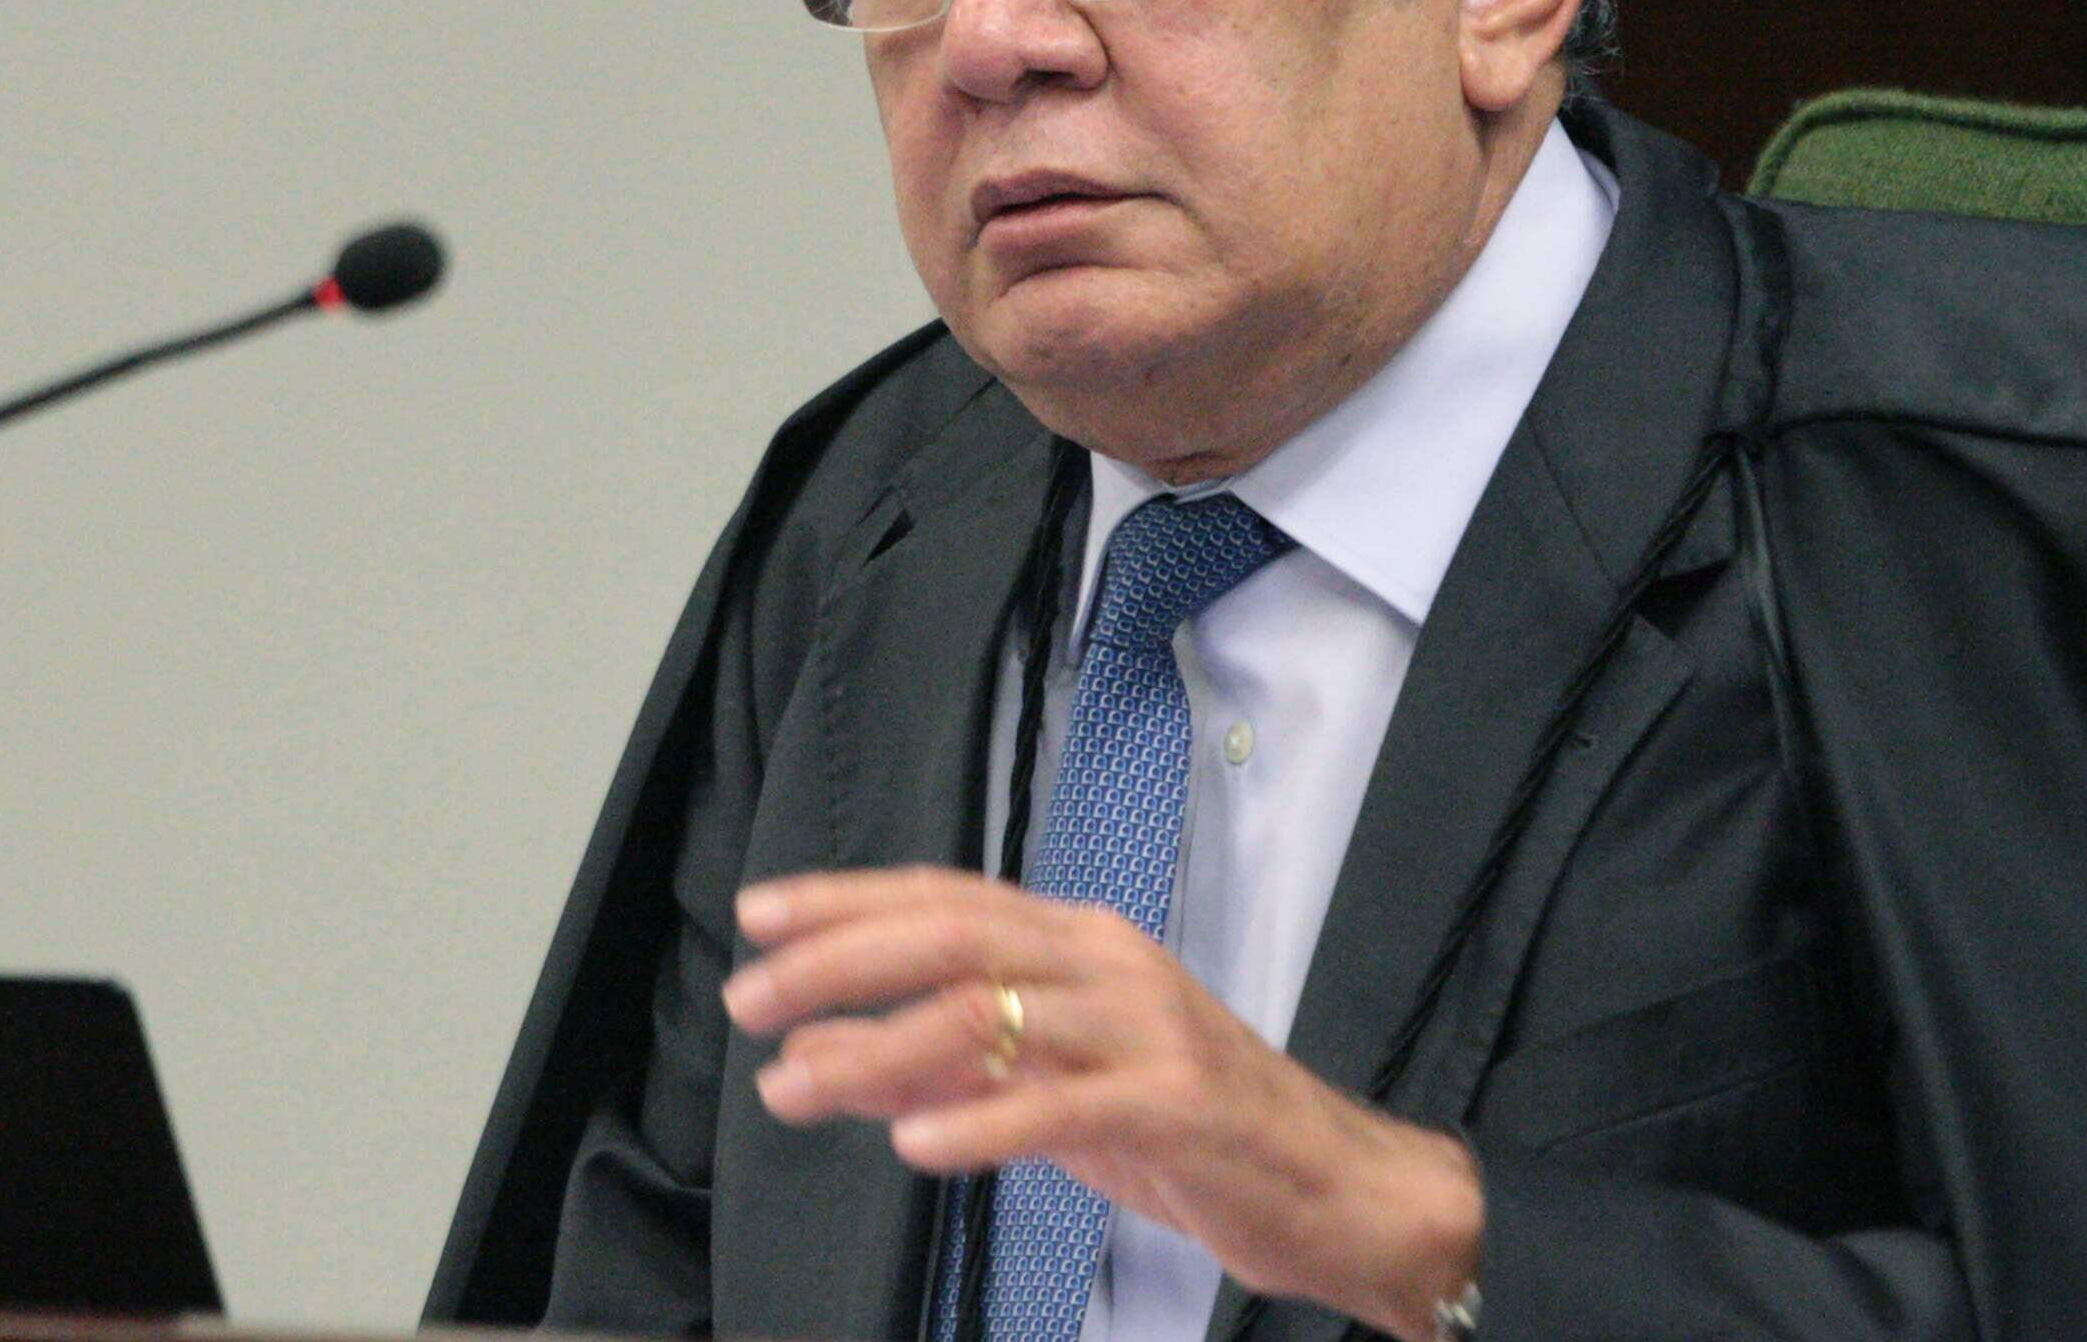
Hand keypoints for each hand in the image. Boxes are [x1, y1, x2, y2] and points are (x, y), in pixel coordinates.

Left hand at [723, 866, 1479, 1340]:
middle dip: (839, 961)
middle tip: (752, 997)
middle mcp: (1108, 963)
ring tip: (796, 1085)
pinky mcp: (1175, 1103)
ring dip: (878, 1049)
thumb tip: (814, 1055)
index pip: (944, 898)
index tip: (759, 915)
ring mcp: (1146, 1027)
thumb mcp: (1050, 1089)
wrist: (1334, 1188)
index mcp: (1079, 942)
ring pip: (990, 1013)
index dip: (846, 901)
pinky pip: (1059, 1105)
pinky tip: (913, 1141)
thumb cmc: (1188, 1133)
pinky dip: (978, 1119)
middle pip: (953, 936)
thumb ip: (943, 1064)